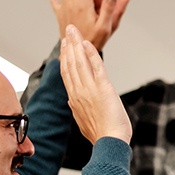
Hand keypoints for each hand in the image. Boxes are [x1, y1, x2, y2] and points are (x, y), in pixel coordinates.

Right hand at [59, 24, 131, 143]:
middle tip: (68, 31)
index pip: (67, 74)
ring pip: (79, 62)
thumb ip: (78, 109)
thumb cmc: (102, 136)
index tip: (64, 47)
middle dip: (68, 46)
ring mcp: (89, 90)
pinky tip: (86, 43)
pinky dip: (90, 53)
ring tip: (73, 30)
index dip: (65, 58)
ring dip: (76, 44)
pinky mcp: (103, 88)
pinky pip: (95, 66)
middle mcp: (79, 92)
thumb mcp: (84, 121)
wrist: (110, 144)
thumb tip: (72, 104)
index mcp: (75, 100)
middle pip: (70, 64)